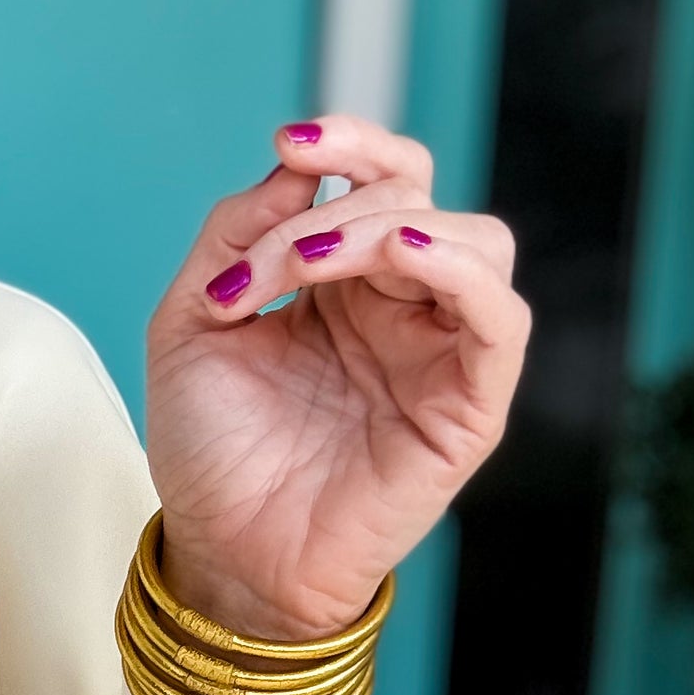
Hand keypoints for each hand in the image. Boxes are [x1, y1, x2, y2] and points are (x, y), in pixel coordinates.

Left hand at [144, 115, 529, 639]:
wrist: (222, 554)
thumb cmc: (210, 452)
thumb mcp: (191, 323)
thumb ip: (235, 235)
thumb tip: (298, 165)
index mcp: (342, 282)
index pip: (380, 179)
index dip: (349, 141)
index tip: (290, 140)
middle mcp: (400, 307)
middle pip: (416, 199)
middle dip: (335, 209)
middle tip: (263, 269)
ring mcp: (440, 354)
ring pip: (474, 241)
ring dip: (389, 229)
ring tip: (313, 265)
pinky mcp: (469, 406)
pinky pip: (502, 318)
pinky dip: (461, 270)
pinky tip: (403, 255)